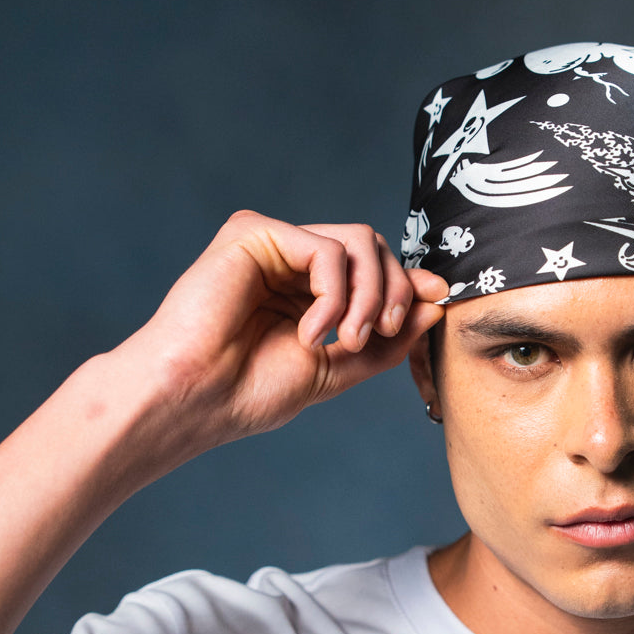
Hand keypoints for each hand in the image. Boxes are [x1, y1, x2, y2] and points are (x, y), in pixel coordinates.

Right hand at [129, 210, 447, 446]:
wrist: (197, 400)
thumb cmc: (251, 391)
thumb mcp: (340, 367)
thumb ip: (388, 336)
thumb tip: (437, 300)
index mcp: (311, 289)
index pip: (378, 268)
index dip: (409, 285)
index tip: (432, 306)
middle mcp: (293, 261)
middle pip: (376, 248)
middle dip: (394, 292)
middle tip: (383, 334)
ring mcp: (274, 243)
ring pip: (360, 241)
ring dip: (370, 296)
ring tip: (345, 340)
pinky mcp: (253, 232)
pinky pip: (325, 249)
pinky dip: (333, 296)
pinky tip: (308, 332)